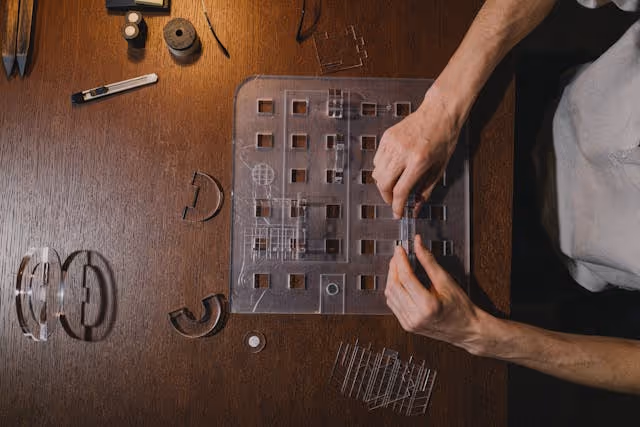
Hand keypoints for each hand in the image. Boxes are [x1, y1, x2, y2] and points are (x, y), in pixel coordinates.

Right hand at [372, 83, 460, 217]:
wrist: (440, 112)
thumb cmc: (444, 137)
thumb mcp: (440, 168)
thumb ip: (426, 190)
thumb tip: (416, 207)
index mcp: (419, 161)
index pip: (400, 191)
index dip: (397, 206)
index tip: (398, 213)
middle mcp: (403, 152)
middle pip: (383, 184)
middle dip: (387, 197)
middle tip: (394, 201)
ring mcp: (392, 143)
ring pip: (377, 173)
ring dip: (384, 184)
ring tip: (394, 184)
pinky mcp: (387, 137)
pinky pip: (377, 160)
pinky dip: (382, 169)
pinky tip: (392, 169)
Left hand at [385, 235, 487, 353]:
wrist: (467, 329)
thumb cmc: (461, 308)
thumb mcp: (446, 281)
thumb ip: (429, 261)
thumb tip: (418, 245)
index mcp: (428, 306)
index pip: (406, 277)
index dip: (400, 260)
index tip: (400, 249)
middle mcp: (416, 317)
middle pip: (394, 286)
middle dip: (394, 267)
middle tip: (398, 255)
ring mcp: (410, 323)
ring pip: (390, 295)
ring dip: (391, 278)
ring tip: (398, 266)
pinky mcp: (407, 325)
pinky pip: (393, 305)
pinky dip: (393, 291)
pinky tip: (398, 282)